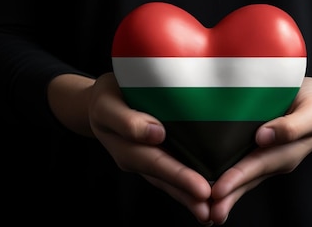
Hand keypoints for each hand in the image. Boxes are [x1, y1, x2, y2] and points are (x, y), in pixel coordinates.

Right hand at [87, 73, 213, 223]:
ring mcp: (145, 160)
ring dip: (188, 197)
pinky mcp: (154, 156)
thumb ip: (126, 120)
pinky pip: (170, 174)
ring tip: (210, 214)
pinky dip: (185, 187)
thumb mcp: (107, 104)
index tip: (202, 189)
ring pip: (167, 181)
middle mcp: (136, 158)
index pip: (155, 162)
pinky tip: (205, 197)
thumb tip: (155, 134)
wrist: (100, 102)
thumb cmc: (106, 98)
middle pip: (164, 178)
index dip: (178, 176)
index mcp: (124, 146)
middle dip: (187, 194)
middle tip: (211, 210)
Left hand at [207, 77, 311, 224]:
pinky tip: (210, 188)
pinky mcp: (257, 151)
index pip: (258, 165)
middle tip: (211, 212)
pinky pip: (240, 166)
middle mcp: (274, 160)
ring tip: (208, 210)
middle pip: (249, 179)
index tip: (219, 189)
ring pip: (244, 177)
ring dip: (226, 194)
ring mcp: (266, 158)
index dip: (238, 177)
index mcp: (288, 152)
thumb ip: (293, 126)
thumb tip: (263, 137)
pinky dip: (226, 178)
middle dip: (229, 196)